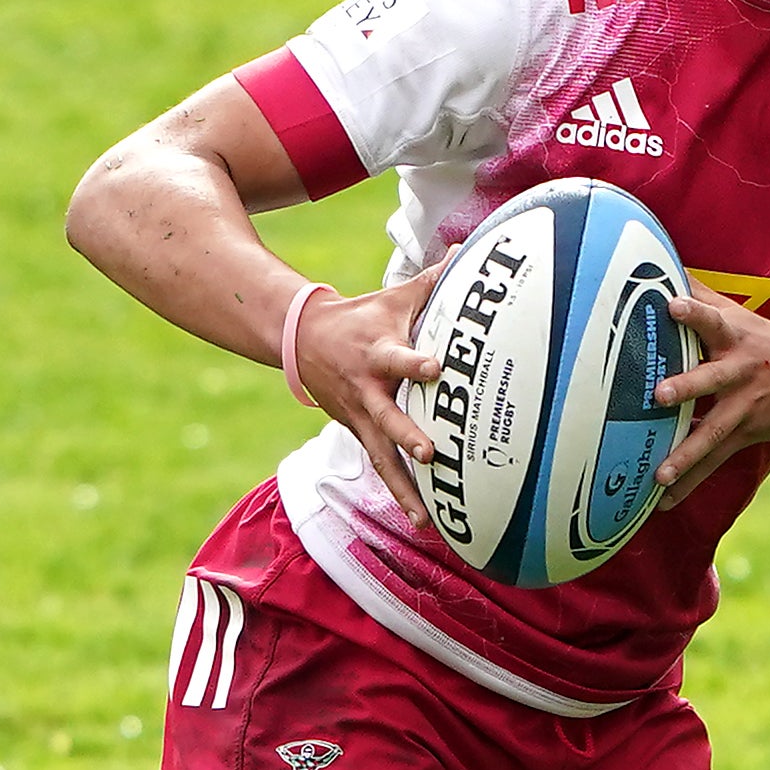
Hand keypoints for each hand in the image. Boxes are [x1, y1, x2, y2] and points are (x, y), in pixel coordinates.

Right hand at [288, 262, 448, 517]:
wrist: (302, 342)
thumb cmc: (361, 316)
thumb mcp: (393, 296)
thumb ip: (432, 279)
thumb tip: (467, 250)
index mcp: (377, 354)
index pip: (398, 358)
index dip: (415, 362)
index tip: (435, 368)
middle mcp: (368, 391)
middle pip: (388, 418)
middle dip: (407, 436)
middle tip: (429, 453)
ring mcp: (360, 418)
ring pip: (382, 458)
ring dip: (403, 488)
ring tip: (426, 518)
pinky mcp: (358, 434)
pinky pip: (381, 468)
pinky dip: (400, 494)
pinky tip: (423, 519)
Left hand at [655, 287, 769, 502]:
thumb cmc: (763, 338)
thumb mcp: (738, 312)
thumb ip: (700, 294)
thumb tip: (661, 258)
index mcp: (735, 339)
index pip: (712, 320)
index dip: (693, 313)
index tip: (672, 305)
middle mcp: (740, 372)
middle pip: (711, 379)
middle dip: (686, 387)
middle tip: (659, 394)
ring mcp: (744, 407)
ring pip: (713, 432)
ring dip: (685, 454)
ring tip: (659, 476)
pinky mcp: (746, 434)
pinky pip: (714, 461)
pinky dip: (690, 482)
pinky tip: (663, 502)